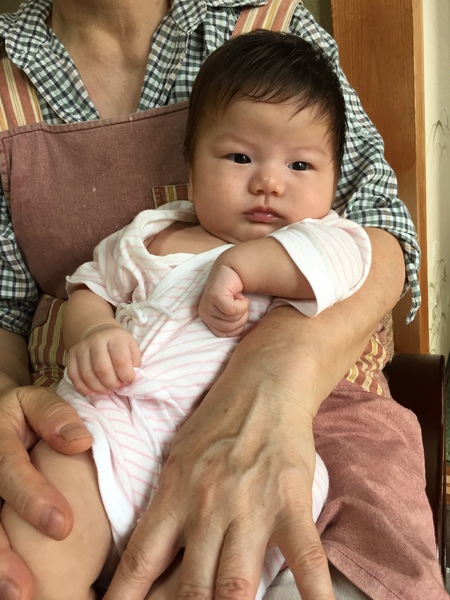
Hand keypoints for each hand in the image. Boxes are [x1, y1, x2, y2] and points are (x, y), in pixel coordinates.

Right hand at [0, 384, 91, 599]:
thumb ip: (54, 415)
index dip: (31, 497)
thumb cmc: (24, 414)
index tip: (63, 526)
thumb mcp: (35, 402)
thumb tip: (81, 441)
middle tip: (24, 589)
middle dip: (1, 554)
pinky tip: (14, 590)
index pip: (8, 469)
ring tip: (17, 596)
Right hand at [66, 324, 141, 395]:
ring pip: (87, 374)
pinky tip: (92, 392)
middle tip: (117, 386)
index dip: (126, 375)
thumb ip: (134, 362)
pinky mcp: (71, 354)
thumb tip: (130, 380)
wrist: (98, 331)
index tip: (129, 381)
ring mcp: (81, 347)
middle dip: (112, 383)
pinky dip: (83, 388)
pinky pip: (73, 375)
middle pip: (102, 369)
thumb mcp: (132, 346)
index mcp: (115, 337)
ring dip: (98, 388)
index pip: (120, 360)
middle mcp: (96, 340)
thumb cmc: (118, 343)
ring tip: (107, 390)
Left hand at [103, 323, 333, 599]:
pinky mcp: (291, 502)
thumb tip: (151, 555)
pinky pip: (304, 558)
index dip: (126, 598)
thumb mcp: (177, 457)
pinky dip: (312, 592)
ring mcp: (250, 507)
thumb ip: (166, 505)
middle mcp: (207, 507)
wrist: (264, 384)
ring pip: (233, 585)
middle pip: (188, 587)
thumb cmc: (218, 420)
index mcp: (175, 494)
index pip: (141, 560)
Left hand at [199, 263, 249, 336]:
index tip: (235, 308)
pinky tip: (237, 294)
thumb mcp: (232, 314)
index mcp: (208, 321)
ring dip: (242, 308)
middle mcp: (204, 314)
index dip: (238, 324)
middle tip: (237, 301)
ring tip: (236, 297)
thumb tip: (241, 337)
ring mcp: (207, 306)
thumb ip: (232, 326)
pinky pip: (233, 310)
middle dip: (241, 316)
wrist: (233, 270)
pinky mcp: (213, 297)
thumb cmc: (235, 294)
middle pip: (231, 328)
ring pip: (233, 319)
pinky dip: (242, 303)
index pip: (227, 335)